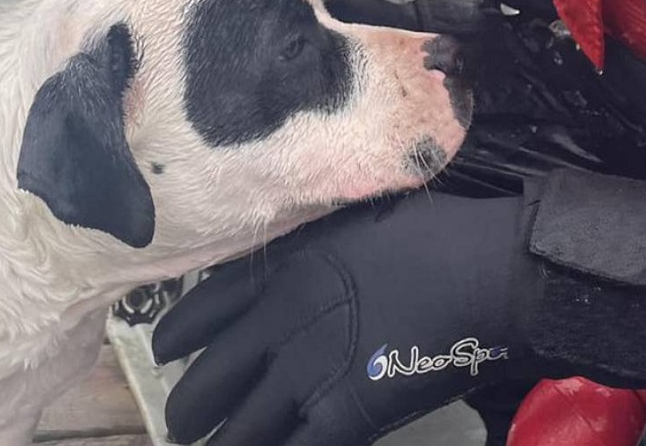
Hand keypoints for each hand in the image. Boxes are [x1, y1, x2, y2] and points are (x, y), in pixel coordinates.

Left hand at [151, 191, 547, 445]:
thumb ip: (306, 251)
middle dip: (186, 408)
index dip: (176, 336)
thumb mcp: (346, 221)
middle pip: (211, 378)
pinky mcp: (347, 414)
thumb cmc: (426, 235)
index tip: (164, 352)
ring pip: (242, 428)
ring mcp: (309, 375)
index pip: (203, 310)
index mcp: (279, 274)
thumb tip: (285, 268)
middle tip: (178, 424)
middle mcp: (279, 326)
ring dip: (218, 445)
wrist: (482, 269)